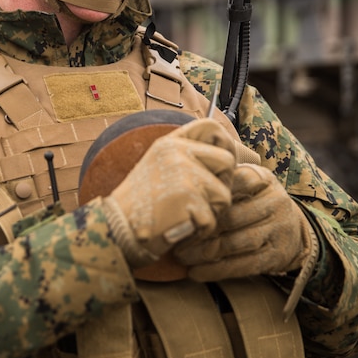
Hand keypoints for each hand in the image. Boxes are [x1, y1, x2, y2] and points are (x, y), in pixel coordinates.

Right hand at [101, 118, 236, 266]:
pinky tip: (180, 228)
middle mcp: (177, 152)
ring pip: (224, 194)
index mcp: (170, 143)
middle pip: (227, 161)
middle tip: (203, 200)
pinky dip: (200, 230)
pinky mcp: (187, 199)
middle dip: (223, 184)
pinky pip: (213, 219)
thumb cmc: (141, 204)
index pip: (211, 127)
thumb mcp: (160, 168)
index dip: (225, 144)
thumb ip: (190, 158)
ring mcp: (183, 174)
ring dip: (211, 212)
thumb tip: (241, 157)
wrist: (116, 229)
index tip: (221, 165)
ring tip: (186, 216)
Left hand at [173, 163, 315, 279]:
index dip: (204, 199)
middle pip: (231, 217)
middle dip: (200, 230)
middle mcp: (274, 201)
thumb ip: (221, 182)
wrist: (293, 229)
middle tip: (175, 238)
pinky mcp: (277, 255)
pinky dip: (217, 270)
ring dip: (205, 252)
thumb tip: (177, 188)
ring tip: (182, 256)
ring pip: (236, 243)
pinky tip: (196, 272)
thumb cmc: (256, 202)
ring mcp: (278, 229)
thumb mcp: (246, 183)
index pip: (230, 185)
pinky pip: (244, 265)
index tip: (180, 209)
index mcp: (262, 179)